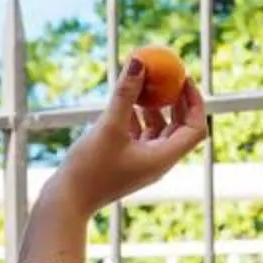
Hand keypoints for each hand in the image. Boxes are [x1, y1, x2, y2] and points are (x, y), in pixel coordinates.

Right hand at [60, 56, 207, 214]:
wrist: (66, 201)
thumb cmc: (89, 168)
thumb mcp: (109, 126)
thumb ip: (126, 94)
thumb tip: (139, 61)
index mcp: (163, 158)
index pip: (195, 128)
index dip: (194, 102)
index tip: (184, 78)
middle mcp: (158, 162)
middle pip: (180, 127)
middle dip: (176, 100)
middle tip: (168, 75)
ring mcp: (143, 163)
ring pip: (158, 129)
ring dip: (154, 107)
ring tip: (143, 84)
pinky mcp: (127, 162)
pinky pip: (141, 135)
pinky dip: (137, 118)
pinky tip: (124, 103)